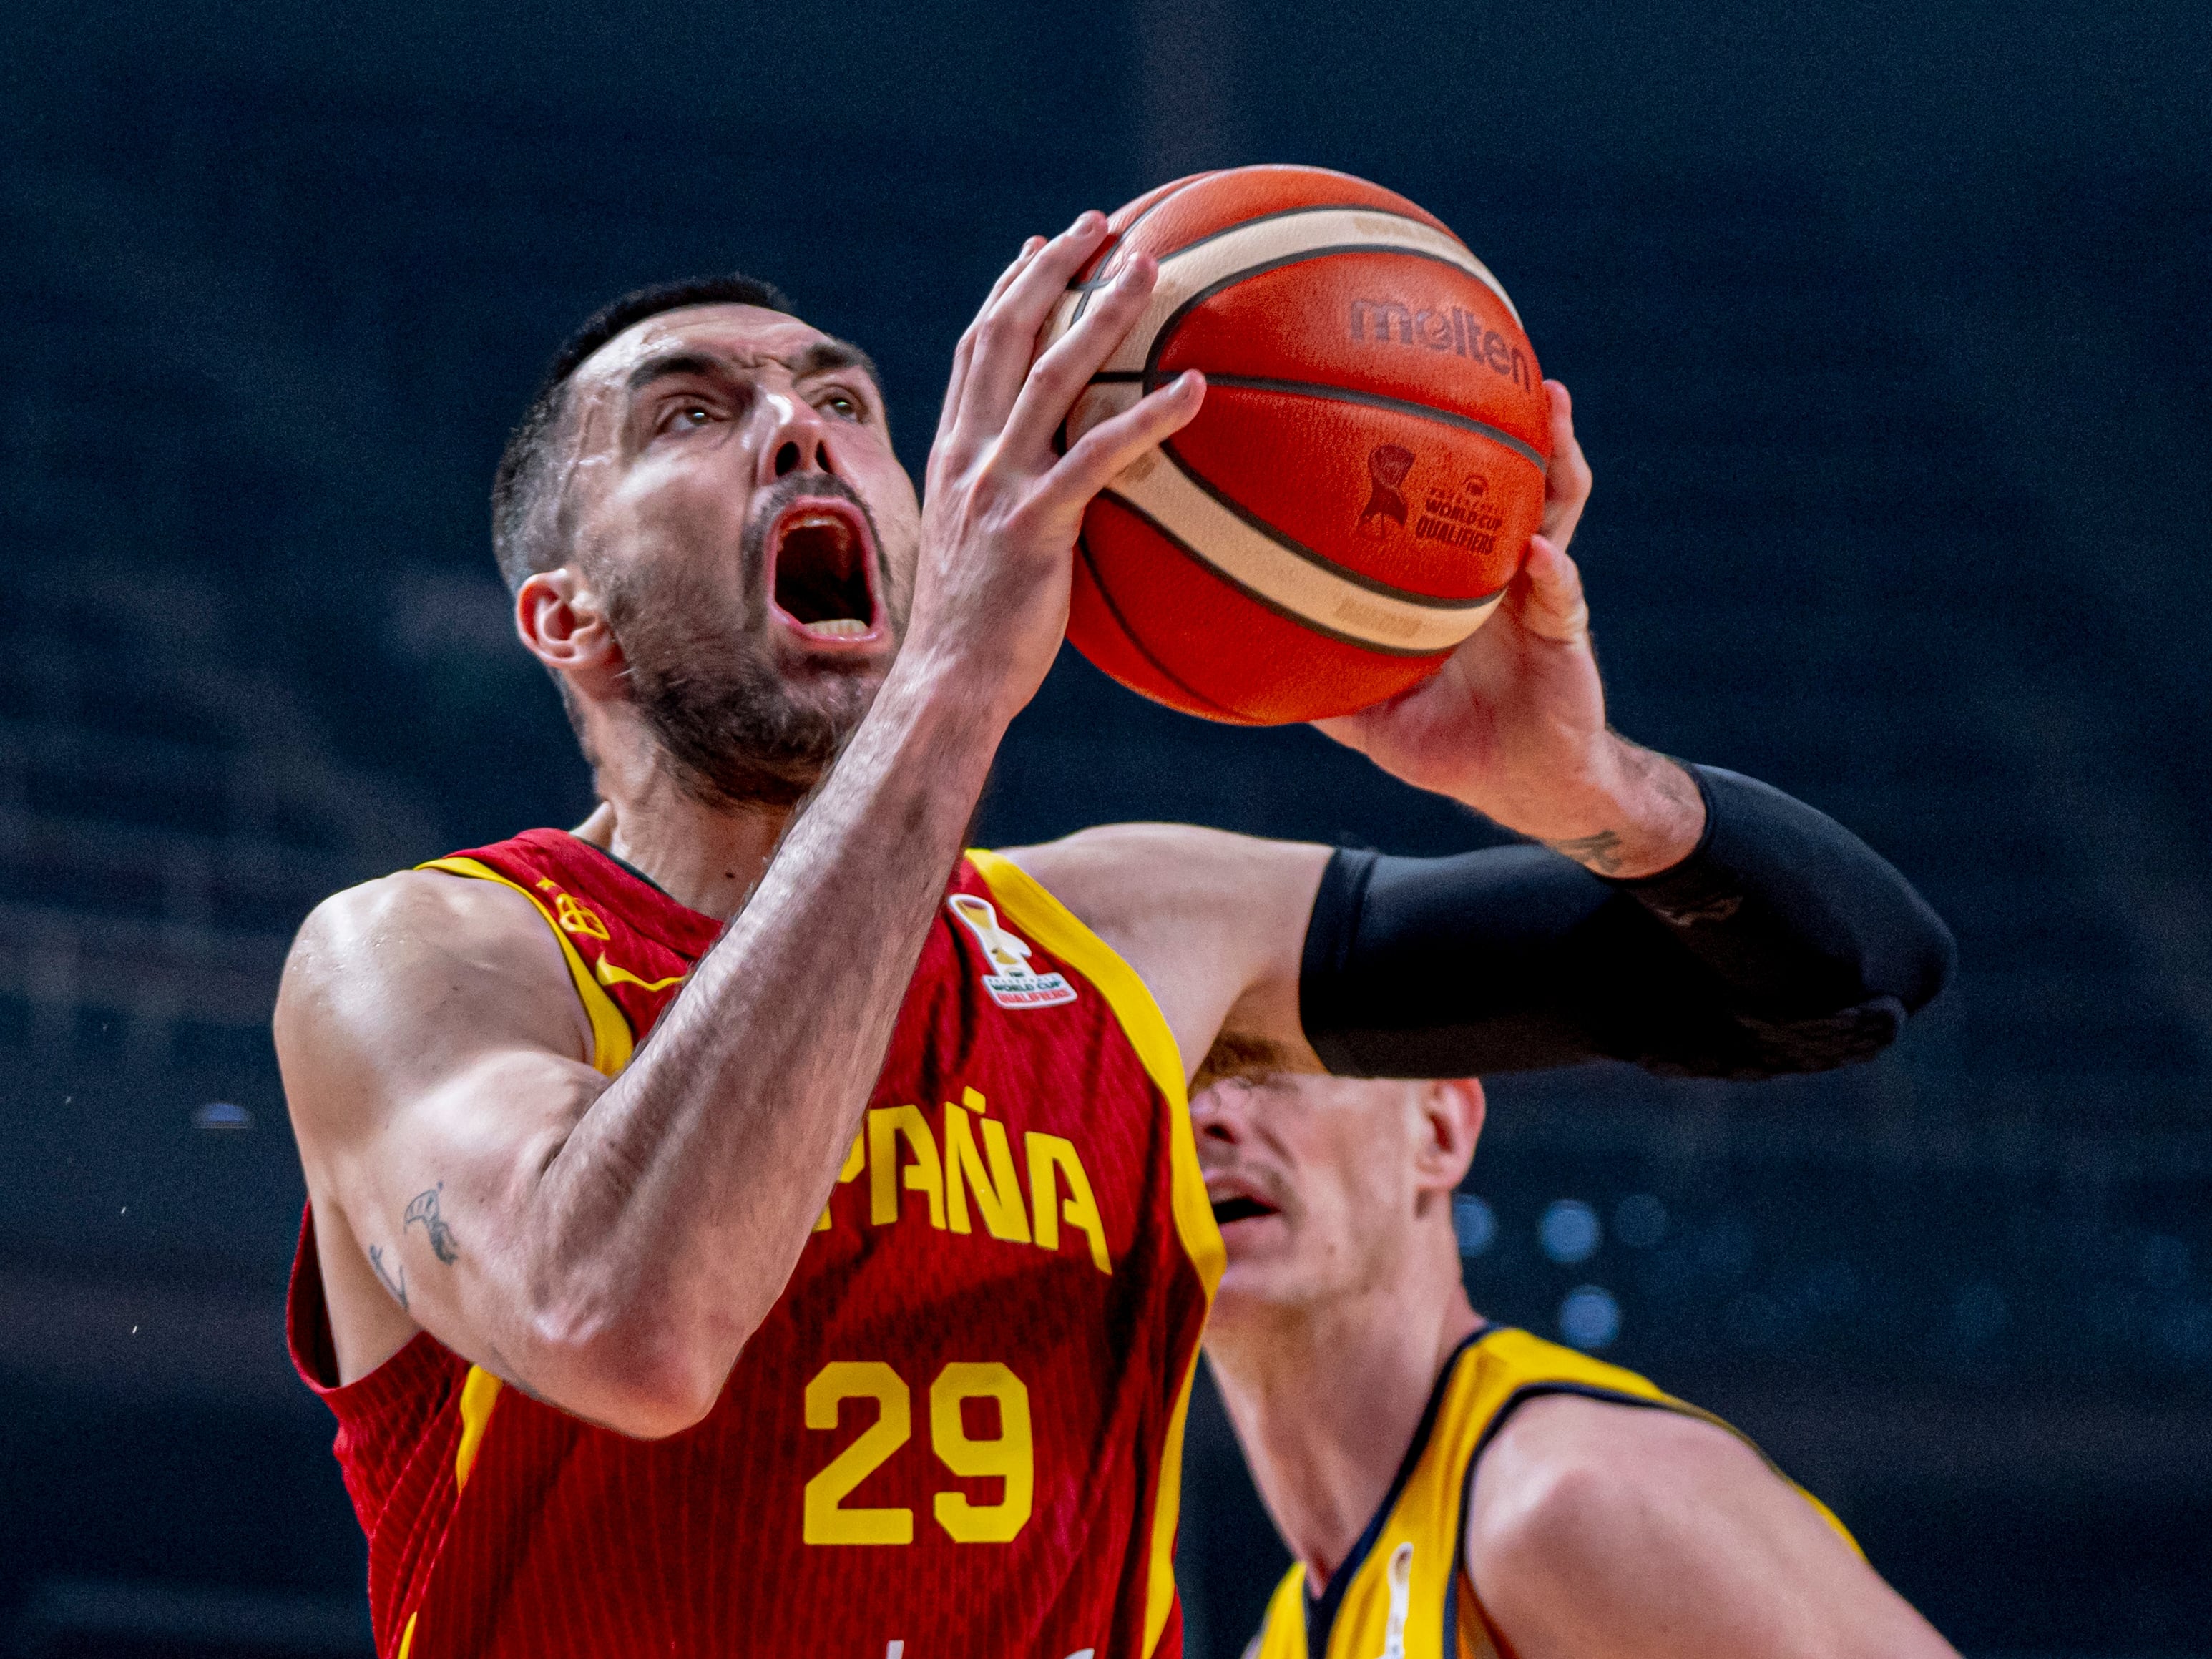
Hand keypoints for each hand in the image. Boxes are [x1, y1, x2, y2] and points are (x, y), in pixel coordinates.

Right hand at [903, 212, 1205, 726]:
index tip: (1037, 247)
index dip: (1007, 292)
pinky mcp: (1034, 525)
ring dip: (1103, 315)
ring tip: (1150, 270)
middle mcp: (969, 456)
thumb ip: (1016, 510)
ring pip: (1051, 376)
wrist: (947, 686)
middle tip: (1100, 225)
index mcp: (954, 455)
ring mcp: (997, 486)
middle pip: (1006, 335)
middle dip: (1051, 270)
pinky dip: (1147, 417)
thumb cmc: (976, 637)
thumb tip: (1066, 502)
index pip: (977, 351)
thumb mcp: (986, 555)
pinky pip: (1099, 457)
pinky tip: (1197, 390)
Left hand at [1314, 382, 1703, 876]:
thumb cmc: (1453, 744)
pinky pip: (1562, 596)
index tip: (1405, 384)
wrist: (1526, 786)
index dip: (1437, 445)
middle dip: (1507, 416)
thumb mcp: (1375, 720)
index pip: (1448, 496)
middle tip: (1493, 358)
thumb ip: (1323, 693)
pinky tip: (1541, 556)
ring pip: (1556, 510)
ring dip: (1556, 460)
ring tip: (1551, 406)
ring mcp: (1538, 593)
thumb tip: (1240, 681)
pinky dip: (1554, 574)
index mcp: (1457, 577)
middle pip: (1509, 477)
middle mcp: (1501, 570)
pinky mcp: (1566, 632)